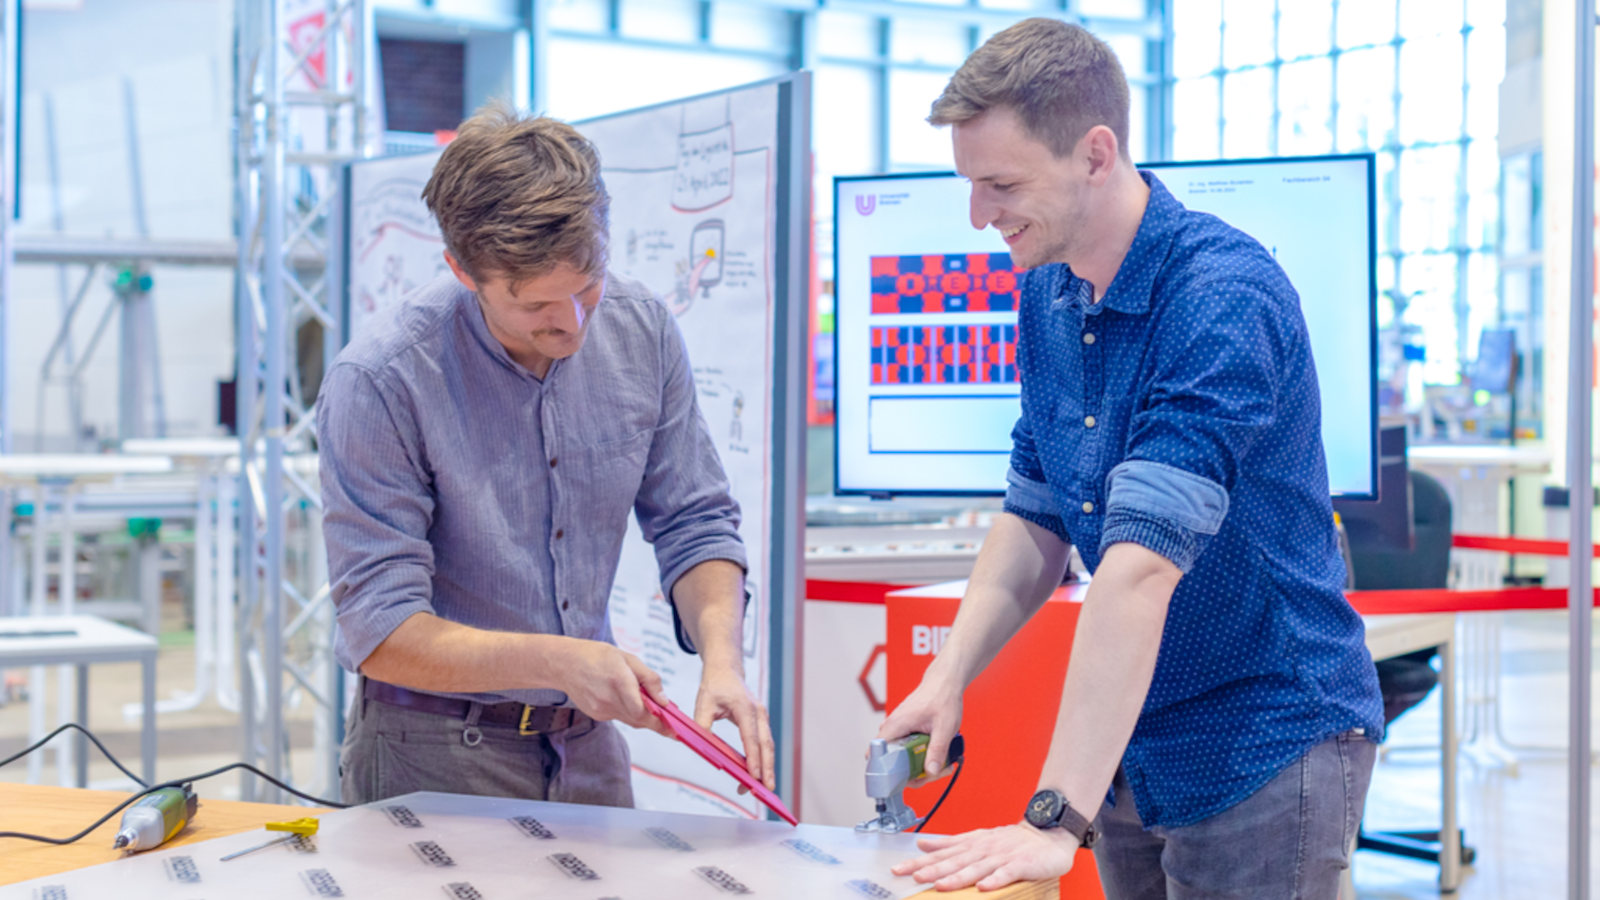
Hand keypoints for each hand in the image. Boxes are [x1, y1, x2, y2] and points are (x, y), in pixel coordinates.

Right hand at [558, 640, 671, 736]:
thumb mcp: (628, 658)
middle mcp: (609, 699)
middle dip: (657, 723)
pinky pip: (619, 716)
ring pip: (630, 720)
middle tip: (673, 728)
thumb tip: (664, 700)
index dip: (660, 721)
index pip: (642, 711)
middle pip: (639, 720)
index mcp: (619, 681)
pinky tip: (627, 699)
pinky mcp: (596, 714)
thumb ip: (649, 679)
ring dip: (644, 717)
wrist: (564, 663)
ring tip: (655, 709)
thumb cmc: (597, 656)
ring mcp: (601, 710)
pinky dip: (628, 711)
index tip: (675, 728)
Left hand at [694, 665, 774, 791]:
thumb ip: (702, 725)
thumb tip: (703, 748)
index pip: (750, 737)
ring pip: (768, 745)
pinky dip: (763, 759)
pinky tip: (758, 774)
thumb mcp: (703, 703)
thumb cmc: (714, 686)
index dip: (753, 758)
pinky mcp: (760, 722)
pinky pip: (764, 742)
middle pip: (766, 745)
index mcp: (745, 707)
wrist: (725, 670)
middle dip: (768, 768)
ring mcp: (762, 717)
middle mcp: (758, 713)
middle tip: (768, 789)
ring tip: (765, 788)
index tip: (753, 776)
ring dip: (767, 767)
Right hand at [875, 667, 962, 783]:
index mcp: (896, 725)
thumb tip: (931, 771)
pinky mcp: (906, 730)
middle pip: (892, 761)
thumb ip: (937, 750)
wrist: (945, 682)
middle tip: (934, 772)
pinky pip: (908, 749)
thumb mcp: (945, 727)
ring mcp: (899, 729)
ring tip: (941, 764)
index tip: (903, 780)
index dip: (885, 771)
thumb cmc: (942, 698)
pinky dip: (921, 756)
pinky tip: (938, 756)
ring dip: (919, 766)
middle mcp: (893, 728)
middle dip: (913, 773)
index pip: (875, 754)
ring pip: (901, 757)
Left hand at [892, 823, 1078, 891]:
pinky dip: (995, 879)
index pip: (941, 854)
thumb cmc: (1010, 841)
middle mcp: (983, 850)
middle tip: (913, 876)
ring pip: (976, 868)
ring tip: (940, 885)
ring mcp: (1001, 857)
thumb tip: (921, 844)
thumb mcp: (975, 838)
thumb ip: (949, 843)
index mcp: (971, 845)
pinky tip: (982, 887)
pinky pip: (1006, 873)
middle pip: (954, 861)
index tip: (898, 869)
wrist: (1047, 834)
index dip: (920, 862)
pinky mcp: (1021, 864)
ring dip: (958, 877)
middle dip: (932, 869)